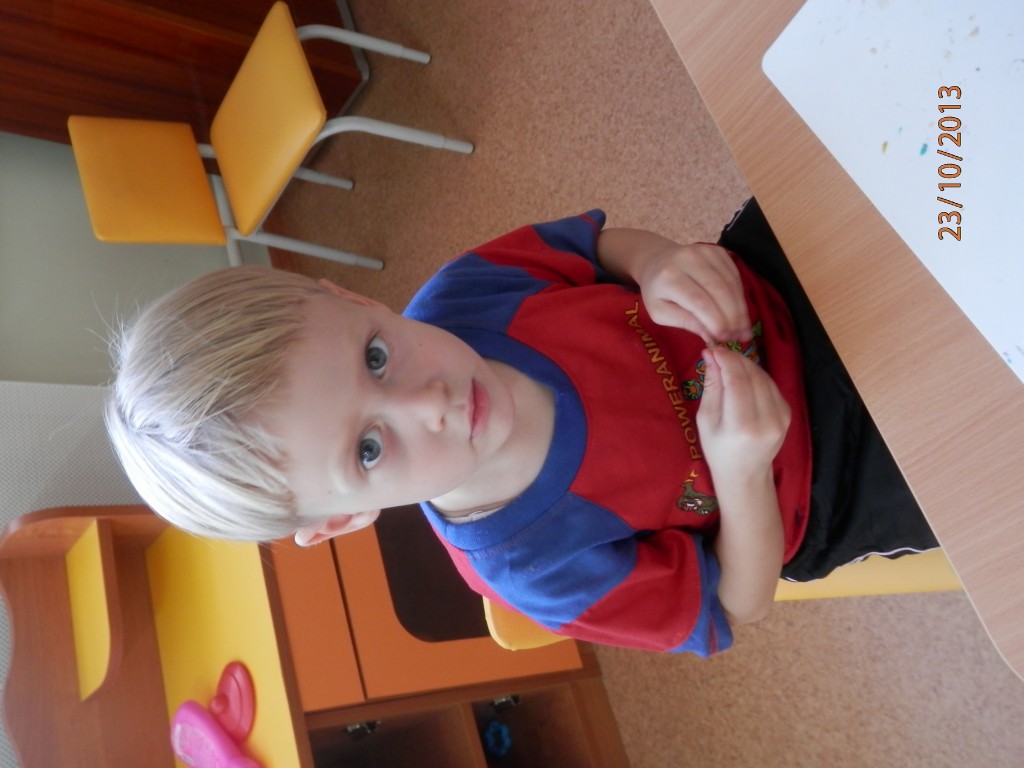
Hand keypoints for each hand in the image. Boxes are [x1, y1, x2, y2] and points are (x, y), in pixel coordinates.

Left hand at [634, 242, 751, 342]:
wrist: (655, 261)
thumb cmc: (656, 292)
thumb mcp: (661, 313)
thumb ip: (685, 322)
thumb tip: (712, 336)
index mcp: (669, 277)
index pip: (699, 301)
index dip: (716, 321)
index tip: (726, 338)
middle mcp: (688, 259)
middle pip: (719, 291)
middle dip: (733, 317)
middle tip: (740, 336)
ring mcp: (705, 252)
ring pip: (731, 283)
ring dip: (740, 308)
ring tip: (743, 329)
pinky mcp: (717, 251)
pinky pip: (735, 275)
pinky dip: (740, 296)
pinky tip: (740, 311)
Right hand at [696, 347, 789, 481]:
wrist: (745, 473)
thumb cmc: (718, 450)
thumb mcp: (706, 420)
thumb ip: (711, 387)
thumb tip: (711, 356)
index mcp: (742, 427)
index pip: (737, 382)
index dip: (726, 360)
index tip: (713, 349)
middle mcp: (767, 421)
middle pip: (753, 376)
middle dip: (735, 359)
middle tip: (719, 353)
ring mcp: (781, 418)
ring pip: (764, 377)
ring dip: (746, 365)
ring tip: (729, 363)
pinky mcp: (788, 414)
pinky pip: (771, 385)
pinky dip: (756, 376)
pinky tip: (743, 376)